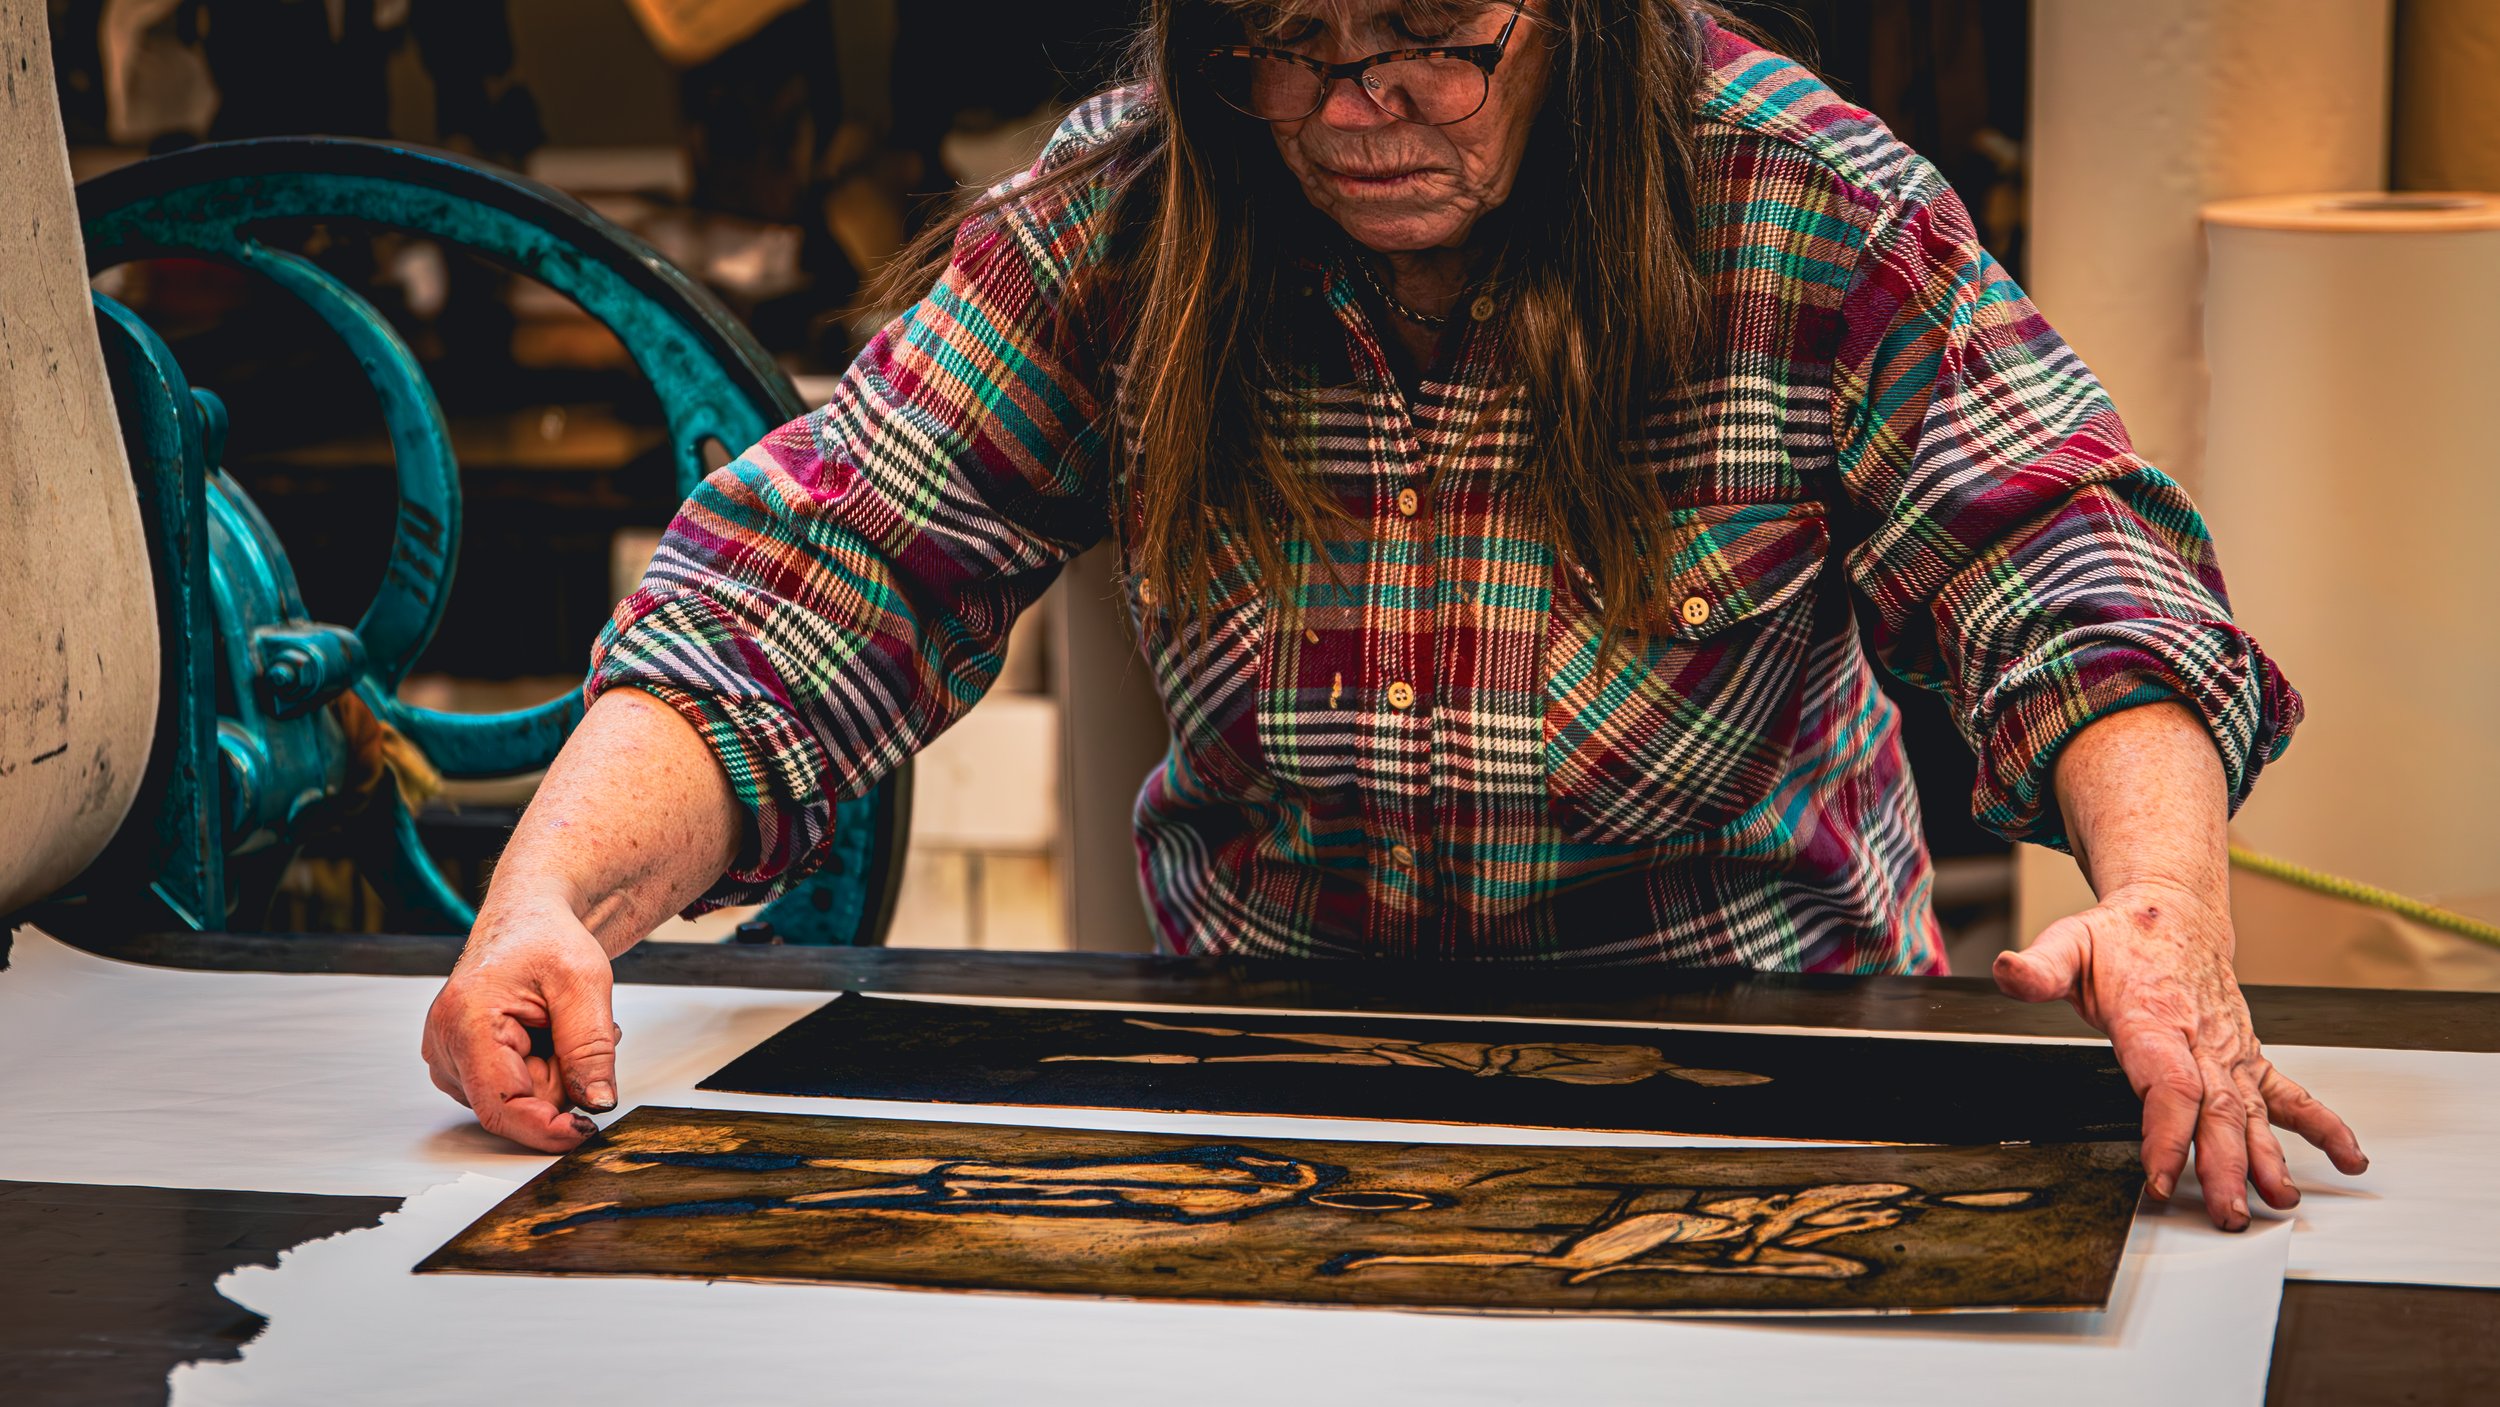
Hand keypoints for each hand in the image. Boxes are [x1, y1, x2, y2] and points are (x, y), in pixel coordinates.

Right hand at [421, 893, 620, 1151]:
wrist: (528, 920)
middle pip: (515, 1105)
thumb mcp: (585, 983)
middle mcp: (444, 1043)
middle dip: (559, 1080)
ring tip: (556, 1025)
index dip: (546, 1128)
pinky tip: (541, 1035)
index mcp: (466, 1020)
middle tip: (574, 1029)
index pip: (501, 1106)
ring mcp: (447, 1057)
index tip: (585, 1131)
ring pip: (516, 1101)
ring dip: (551, 1073)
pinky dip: (538, 1070)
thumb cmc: (547, 938)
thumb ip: (591, 1048)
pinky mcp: (460, 1064)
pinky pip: (510, 1091)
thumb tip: (597, 1103)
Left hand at [1992, 880, 2367, 1229]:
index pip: (2167, 1084)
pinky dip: (2322, 1126)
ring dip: (2268, 1159)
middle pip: (2215, 1110)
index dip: (2166, 1133)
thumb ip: (2040, 966)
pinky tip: (2348, 1158)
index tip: (2160, 1176)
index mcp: (2155, 1017)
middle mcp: (2201, 1039)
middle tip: (2224, 1212)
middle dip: (2223, 1165)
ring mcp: (2230, 1051)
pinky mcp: (2247, 1056)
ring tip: (2277, 1202)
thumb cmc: (2120, 938)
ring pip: (2252, 1111)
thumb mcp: (2070, 942)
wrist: (2173, 911)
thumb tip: (2009, 970)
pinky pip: (2290, 1093)